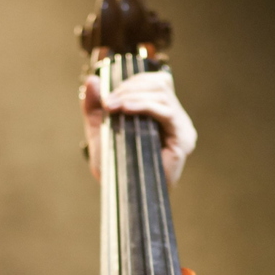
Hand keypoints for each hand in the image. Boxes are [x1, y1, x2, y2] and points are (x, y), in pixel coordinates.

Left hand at [80, 70, 197, 184]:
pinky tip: (126, 109)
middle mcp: (174, 118)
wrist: (122, 194)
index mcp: (160, 113)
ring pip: (162, 95)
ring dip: (134, 95)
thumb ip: (94, 107)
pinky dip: (145, 106)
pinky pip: (167, 113)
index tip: (107, 95)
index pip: (154, 83)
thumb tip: (91, 80)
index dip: (132, 82)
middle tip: (108, 102)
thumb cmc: (115, 166)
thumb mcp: (100, 131)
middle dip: (129, 88)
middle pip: (159, 85)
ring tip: (113, 106)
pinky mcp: (183, 139)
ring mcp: (181, 128)